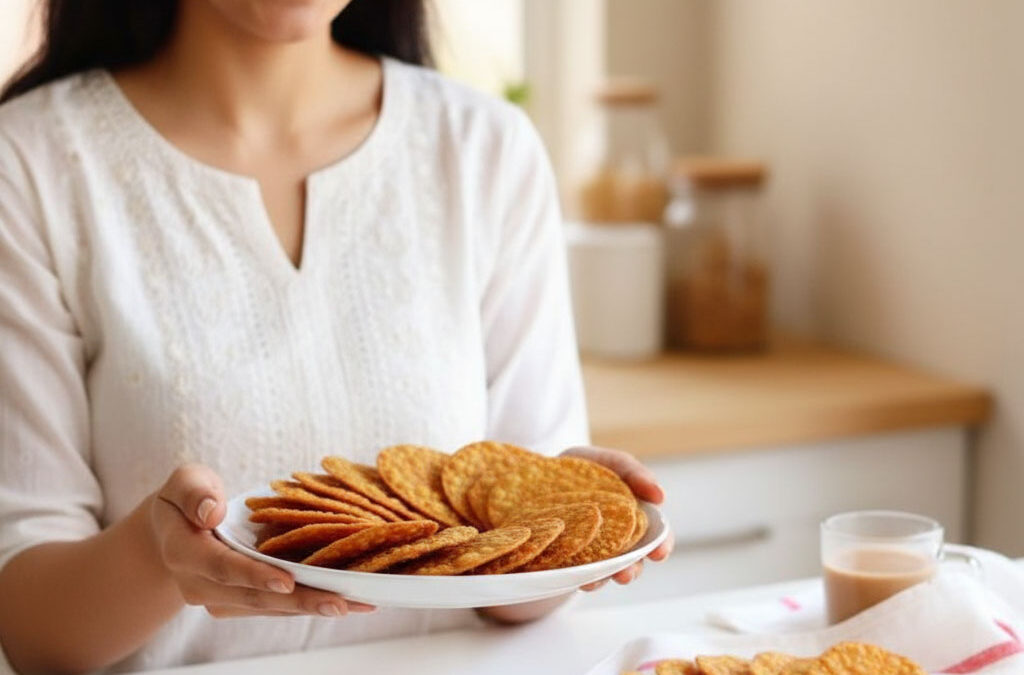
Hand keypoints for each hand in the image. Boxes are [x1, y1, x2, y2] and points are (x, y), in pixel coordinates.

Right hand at [148, 463, 375, 617]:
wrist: (176, 530)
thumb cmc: (188, 498)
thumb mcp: (185, 482)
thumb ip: (195, 492)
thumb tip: (211, 512)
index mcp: (184, 553)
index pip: (222, 566)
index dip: (255, 575)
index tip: (287, 581)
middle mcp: (200, 585)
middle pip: (255, 596)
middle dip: (299, 601)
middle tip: (341, 603)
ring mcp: (221, 599)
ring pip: (270, 607)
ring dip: (312, 607)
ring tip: (356, 605)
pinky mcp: (240, 603)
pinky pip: (277, 606)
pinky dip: (309, 603)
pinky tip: (347, 602)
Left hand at [559, 446, 672, 591]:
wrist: (539, 474)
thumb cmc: (586, 468)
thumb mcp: (611, 462)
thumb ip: (635, 473)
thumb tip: (660, 496)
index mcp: (635, 521)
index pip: (657, 539)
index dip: (661, 546)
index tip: (659, 553)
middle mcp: (617, 543)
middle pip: (631, 563)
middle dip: (630, 571)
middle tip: (625, 574)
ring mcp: (591, 554)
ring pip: (602, 574)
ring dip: (600, 579)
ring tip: (592, 582)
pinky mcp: (564, 559)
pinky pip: (571, 573)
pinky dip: (570, 575)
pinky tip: (567, 574)